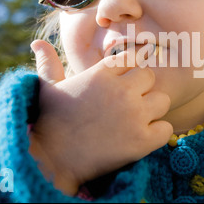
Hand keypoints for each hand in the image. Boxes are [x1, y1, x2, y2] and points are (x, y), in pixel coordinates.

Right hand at [28, 40, 172, 195]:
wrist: (50, 159)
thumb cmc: (47, 122)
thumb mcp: (46, 88)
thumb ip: (49, 63)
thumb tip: (37, 43)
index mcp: (101, 73)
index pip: (133, 57)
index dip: (130, 69)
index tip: (124, 82)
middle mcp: (121, 89)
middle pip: (150, 76)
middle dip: (142, 89)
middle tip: (128, 104)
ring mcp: (134, 114)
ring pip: (163, 100)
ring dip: (152, 110)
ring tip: (135, 121)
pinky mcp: (142, 140)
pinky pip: (166, 129)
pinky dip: (157, 134)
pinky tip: (140, 138)